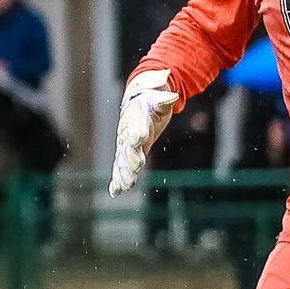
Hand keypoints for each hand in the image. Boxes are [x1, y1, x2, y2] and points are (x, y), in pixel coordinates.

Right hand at [108, 69, 180, 194]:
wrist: (136, 101)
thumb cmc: (150, 99)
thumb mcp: (158, 97)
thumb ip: (164, 99)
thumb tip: (173, 96)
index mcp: (136, 118)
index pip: (136, 126)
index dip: (138, 133)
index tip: (139, 139)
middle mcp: (127, 133)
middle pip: (128, 148)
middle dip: (131, 159)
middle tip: (134, 170)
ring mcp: (126, 144)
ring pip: (122, 161)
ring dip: (123, 174)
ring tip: (125, 186)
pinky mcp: (128, 153)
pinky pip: (120, 167)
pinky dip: (117, 179)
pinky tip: (115, 192)